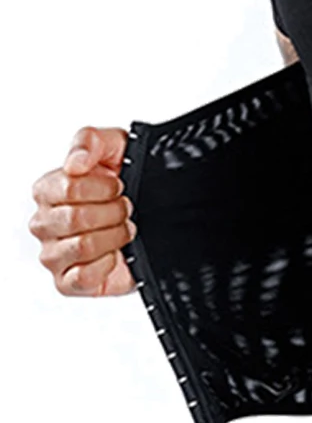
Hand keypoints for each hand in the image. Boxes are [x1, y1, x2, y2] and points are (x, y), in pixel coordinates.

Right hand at [29, 126, 136, 296]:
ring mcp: (54, 254)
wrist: (154, 213)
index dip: (103, 187)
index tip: (118, 185)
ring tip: (125, 228)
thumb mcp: (116, 146)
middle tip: (126, 208)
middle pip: (76, 218)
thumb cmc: (129, 180)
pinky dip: (107, 263)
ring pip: (83, 246)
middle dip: (114, 212)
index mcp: (49, 190)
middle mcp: (46, 223)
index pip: (68, 188)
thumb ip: (90, 141)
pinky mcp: (68, 282)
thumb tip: (74, 163)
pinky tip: (116, 253)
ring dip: (115, 236)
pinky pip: (82, 276)